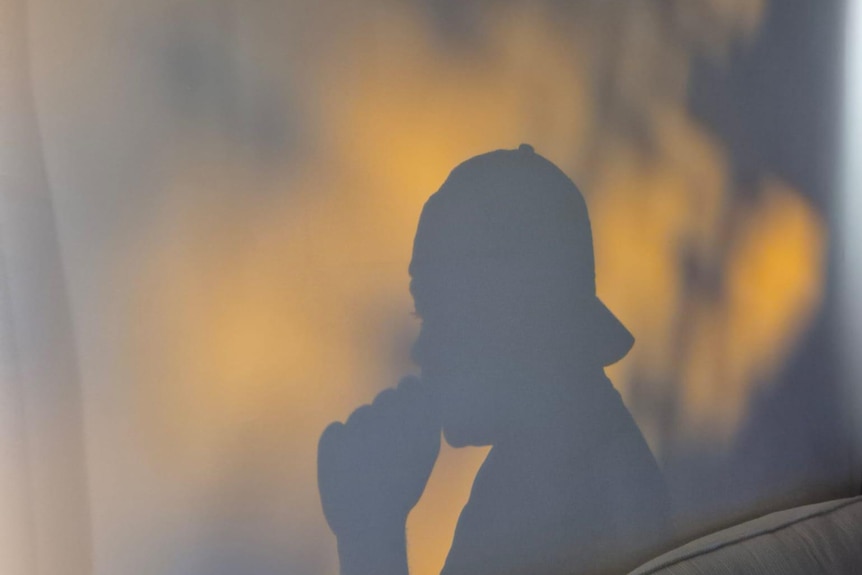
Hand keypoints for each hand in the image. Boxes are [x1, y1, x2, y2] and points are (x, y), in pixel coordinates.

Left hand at [318, 376, 440, 537]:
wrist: (369, 522)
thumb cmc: (402, 488)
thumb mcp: (424, 451)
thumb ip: (423, 416)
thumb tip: (415, 382)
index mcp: (414, 417)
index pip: (409, 386)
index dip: (407, 398)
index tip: (405, 420)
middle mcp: (386, 415)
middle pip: (384, 399)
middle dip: (386, 416)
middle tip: (387, 448)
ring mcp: (356, 425)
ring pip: (361, 415)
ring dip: (364, 430)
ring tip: (369, 463)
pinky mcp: (331, 438)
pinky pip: (336, 430)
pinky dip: (340, 443)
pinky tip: (349, 464)